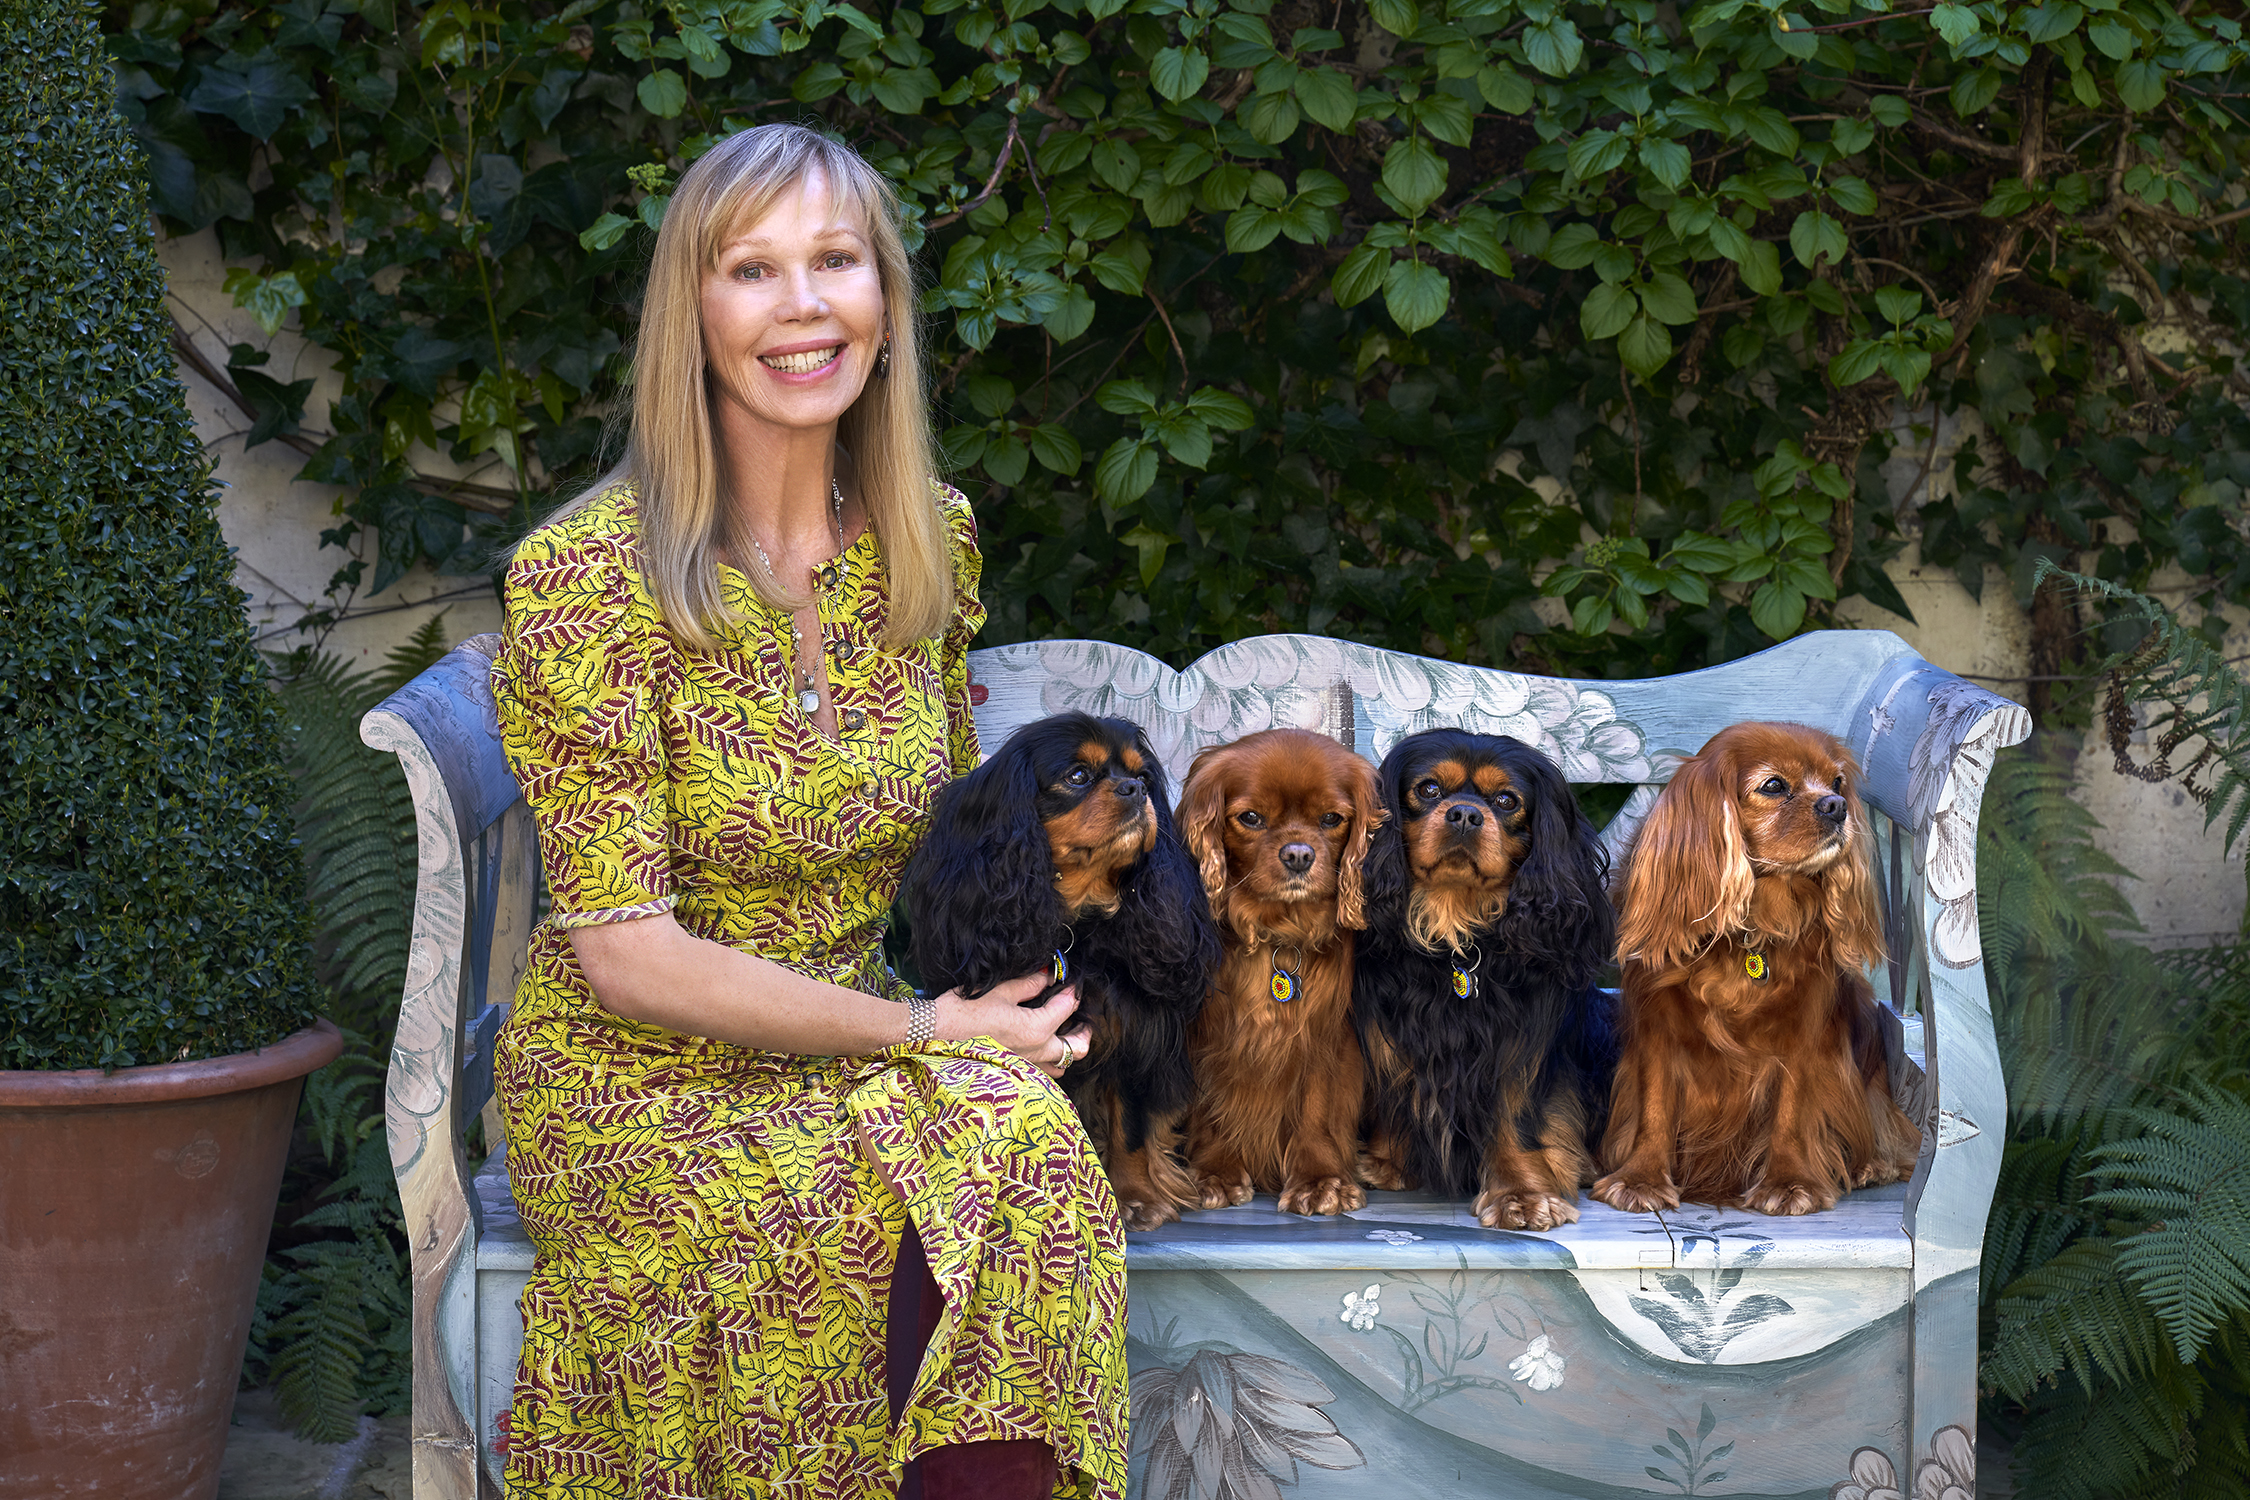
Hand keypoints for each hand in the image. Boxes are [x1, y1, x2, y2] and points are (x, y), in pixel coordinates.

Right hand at [934, 974, 1092, 1078]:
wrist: (934, 1037)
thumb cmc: (963, 1012)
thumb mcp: (999, 991)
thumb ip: (1029, 983)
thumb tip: (1048, 975)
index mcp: (1037, 1029)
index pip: (1068, 1008)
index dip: (1072, 991)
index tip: (1070, 982)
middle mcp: (1037, 1052)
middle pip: (1078, 1048)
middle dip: (1084, 1031)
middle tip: (1082, 1019)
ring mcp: (1026, 1067)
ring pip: (1061, 1065)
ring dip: (1066, 1050)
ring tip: (1062, 1034)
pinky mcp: (1013, 1074)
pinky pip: (1042, 1073)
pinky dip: (1047, 1062)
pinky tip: (1038, 1049)